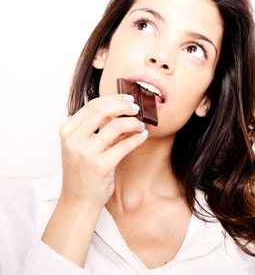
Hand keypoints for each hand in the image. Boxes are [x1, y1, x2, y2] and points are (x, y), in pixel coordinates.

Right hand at [58, 94, 146, 208]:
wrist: (78, 199)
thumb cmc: (83, 170)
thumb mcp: (82, 145)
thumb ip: (97, 127)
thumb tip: (123, 109)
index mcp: (67, 130)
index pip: (93, 104)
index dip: (114, 99)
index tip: (129, 99)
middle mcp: (74, 139)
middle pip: (102, 109)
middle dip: (124, 105)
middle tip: (137, 108)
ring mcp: (86, 153)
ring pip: (116, 125)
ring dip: (133, 123)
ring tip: (140, 125)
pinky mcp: (101, 166)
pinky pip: (125, 145)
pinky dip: (137, 138)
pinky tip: (142, 136)